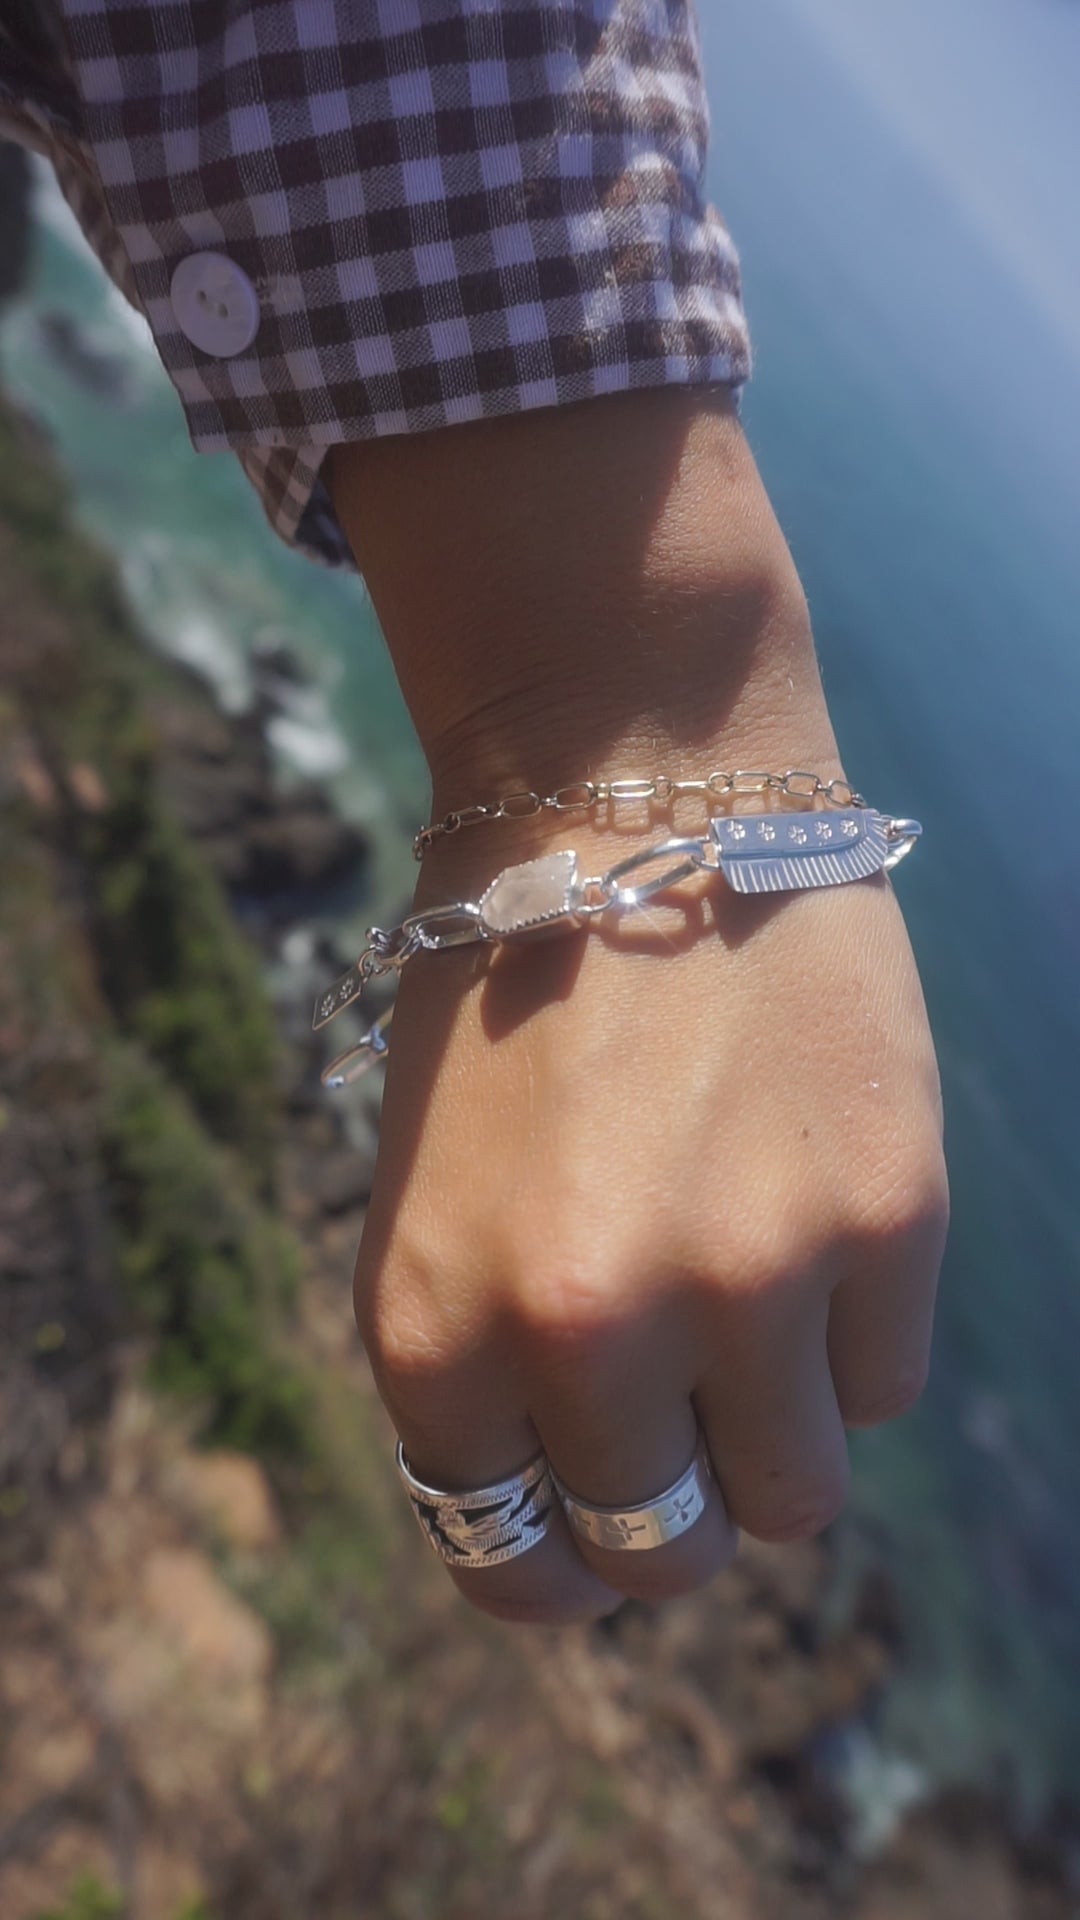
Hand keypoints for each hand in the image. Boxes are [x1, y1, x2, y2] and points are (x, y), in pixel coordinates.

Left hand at [329, 393, 948, 1621]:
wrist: (633, 791)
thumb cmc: (510, 992)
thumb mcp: (431, 1193)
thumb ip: (489, 1364)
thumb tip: (587, 1500)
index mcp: (434, 1326)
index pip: (513, 1566)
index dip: (560, 1565)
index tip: (593, 1534)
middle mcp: (584, 1328)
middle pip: (664, 1552)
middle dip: (670, 1505)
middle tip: (682, 1417)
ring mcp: (747, 1278)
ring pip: (794, 1499)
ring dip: (770, 1432)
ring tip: (748, 1305)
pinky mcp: (882, 1217)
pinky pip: (878, 1383)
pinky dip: (845, 1333)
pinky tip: (803, 1210)